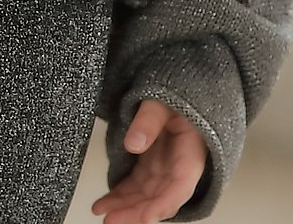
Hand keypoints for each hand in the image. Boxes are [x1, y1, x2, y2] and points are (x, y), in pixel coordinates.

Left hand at [92, 101, 206, 223]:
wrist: (184, 82)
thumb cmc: (180, 89)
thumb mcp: (163, 99)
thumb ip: (149, 119)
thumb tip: (134, 143)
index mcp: (192, 151)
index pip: (180, 186)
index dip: (163, 205)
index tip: (145, 218)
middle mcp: (180, 164)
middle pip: (160, 197)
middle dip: (136, 212)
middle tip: (111, 220)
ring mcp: (166, 165)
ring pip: (146, 194)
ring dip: (125, 206)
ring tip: (101, 212)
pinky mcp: (153, 162)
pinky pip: (138, 184)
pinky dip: (122, 195)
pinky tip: (106, 203)